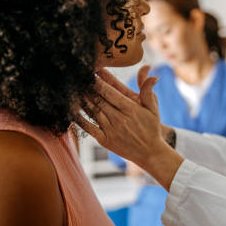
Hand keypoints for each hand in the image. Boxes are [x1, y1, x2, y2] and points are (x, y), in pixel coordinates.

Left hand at [77, 67, 183, 188]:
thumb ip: (148, 91)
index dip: (97, 81)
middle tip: (77, 77)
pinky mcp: (104, 140)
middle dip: (87, 88)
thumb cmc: (151, 128)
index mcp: (130, 109)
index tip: (89, 73)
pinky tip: (71, 109)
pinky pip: (88, 127)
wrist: (150, 153)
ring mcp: (110, 130)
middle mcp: (119, 119)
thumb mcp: (153, 108)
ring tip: (73, 88)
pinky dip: (79, 118)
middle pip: (98, 99)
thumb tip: (154, 76)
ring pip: (92, 111)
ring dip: (81, 99)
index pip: (109, 92)